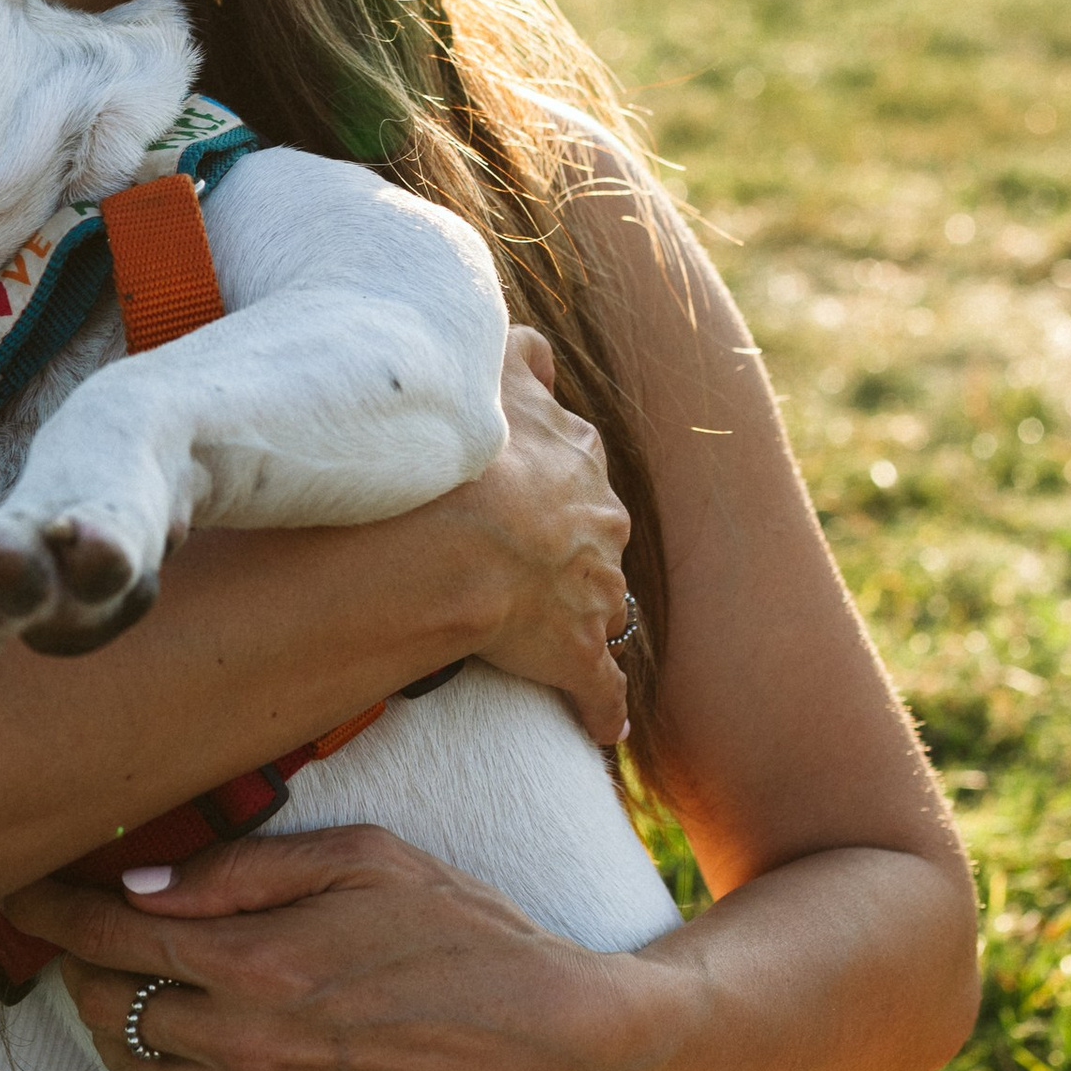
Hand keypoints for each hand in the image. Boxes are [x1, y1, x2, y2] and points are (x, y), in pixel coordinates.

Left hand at [9, 823, 647, 1070]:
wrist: (547, 1045)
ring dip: (114, 1030)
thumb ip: (243, 870)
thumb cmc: (464, 935)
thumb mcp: (365, 858)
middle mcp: (244, 1045)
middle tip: (92, 928)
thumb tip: (140, 883)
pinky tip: (162, 1069)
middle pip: (105, 1004)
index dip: (50, 907)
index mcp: (257, 961)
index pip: (108, 933)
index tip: (21, 888)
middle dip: (84, 961)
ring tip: (132, 989)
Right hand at [449, 330, 632, 746]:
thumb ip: (514, 351)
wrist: (467, 538)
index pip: (576, 460)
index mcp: (577, 460)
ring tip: (552, 634)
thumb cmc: (467, 455)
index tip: (525, 485)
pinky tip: (603, 730)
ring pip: (602, 604)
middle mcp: (601, 522)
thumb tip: (534, 340)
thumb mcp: (490, 374)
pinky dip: (602, 710)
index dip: (549, 473)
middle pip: (597, 531)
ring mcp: (596, 591)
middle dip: (575, 545)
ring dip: (585, 618)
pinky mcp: (579, 654)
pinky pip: (600, 689)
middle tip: (532, 560)